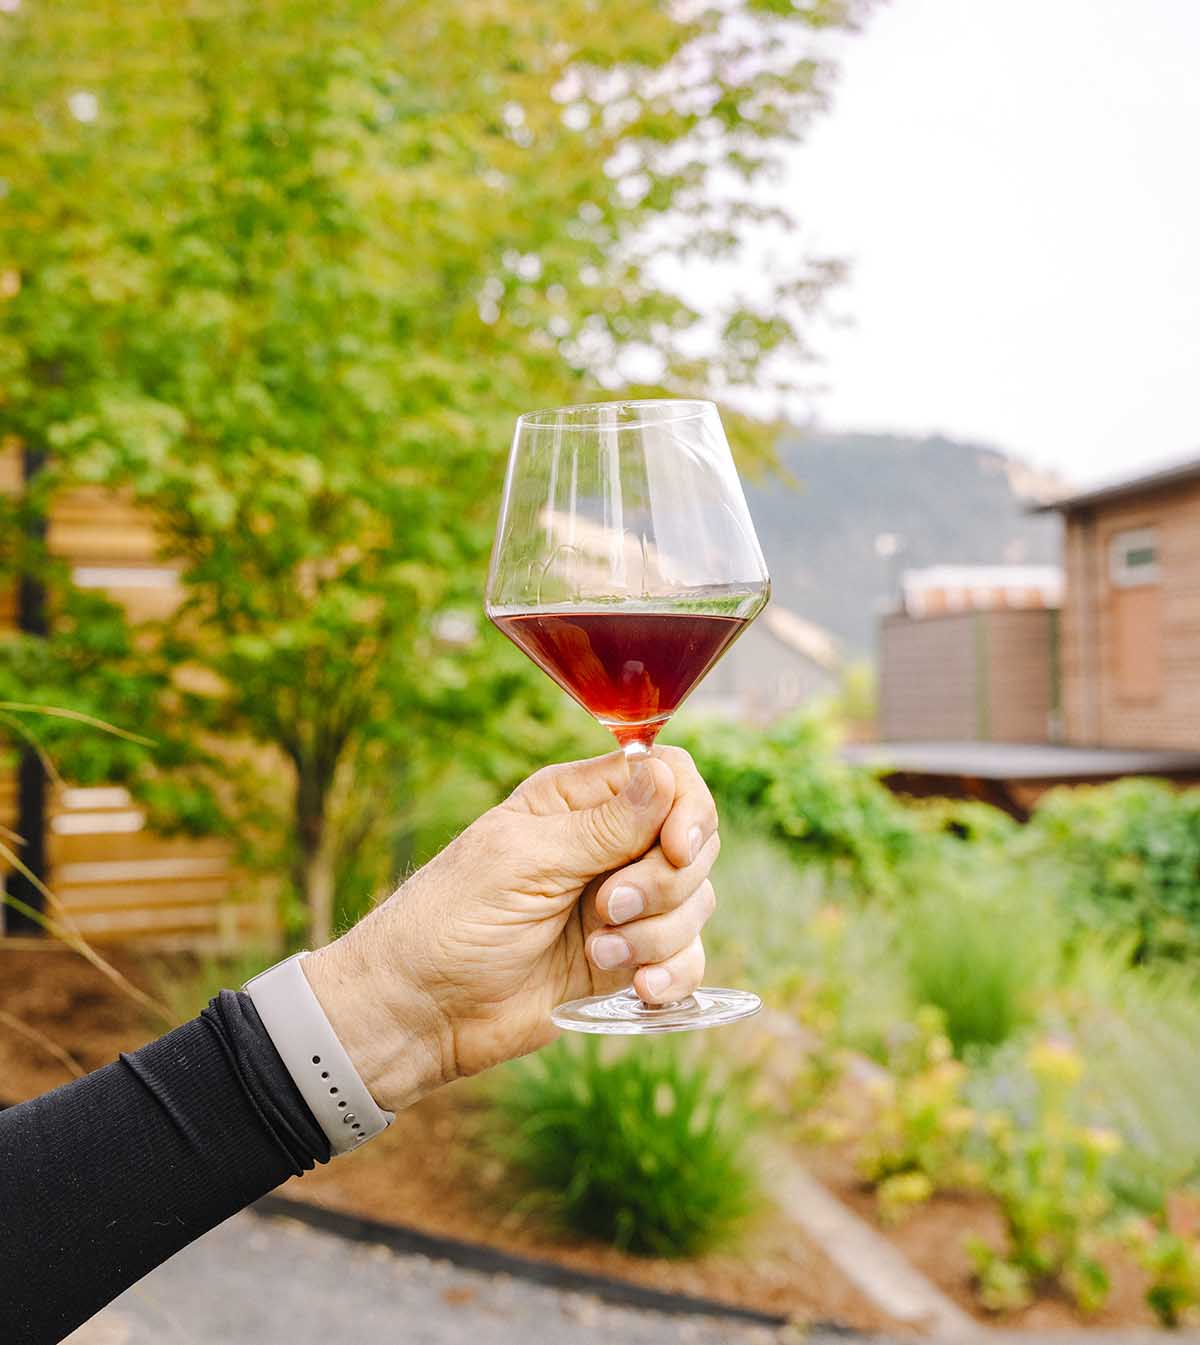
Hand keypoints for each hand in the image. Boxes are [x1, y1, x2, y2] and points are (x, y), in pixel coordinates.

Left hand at [303, 747, 719, 1112]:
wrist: (422, 1013)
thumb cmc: (451, 922)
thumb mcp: (524, 862)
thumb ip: (603, 826)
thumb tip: (666, 774)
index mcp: (576, 801)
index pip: (668, 775)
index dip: (688, 808)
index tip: (675, 849)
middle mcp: (608, 845)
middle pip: (694, 841)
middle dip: (666, 883)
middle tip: (606, 910)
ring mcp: (622, 904)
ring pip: (696, 902)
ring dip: (659, 935)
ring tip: (598, 956)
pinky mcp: (627, 959)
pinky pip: (686, 958)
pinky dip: (675, 975)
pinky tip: (640, 991)